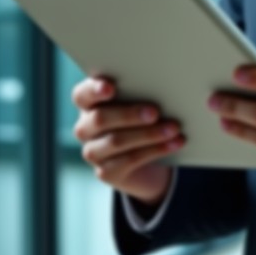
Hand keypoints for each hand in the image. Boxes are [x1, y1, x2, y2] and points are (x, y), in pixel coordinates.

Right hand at [71, 76, 185, 206]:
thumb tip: (169, 82)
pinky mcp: (106, 172)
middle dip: (129, 114)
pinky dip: (155, 150)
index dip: (94, 90)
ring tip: (173, 128)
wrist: (146, 158)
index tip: (110, 88)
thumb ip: (141, 90)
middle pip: (99, 119)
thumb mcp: (140, 100)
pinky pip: (130, 160)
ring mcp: (93, 152)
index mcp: (89, 103)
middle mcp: (85, 128)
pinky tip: (173, 143)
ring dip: (148, 134)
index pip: (82, 95)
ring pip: (116, 141)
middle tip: (155, 112)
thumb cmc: (142, 116)